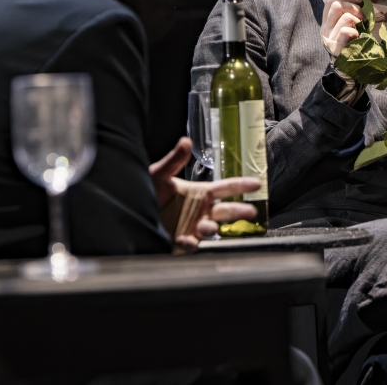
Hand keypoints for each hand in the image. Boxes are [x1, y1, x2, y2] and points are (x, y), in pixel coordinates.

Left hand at [149, 137, 259, 252]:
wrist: (130, 213)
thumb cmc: (146, 191)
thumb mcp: (158, 174)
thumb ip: (173, 160)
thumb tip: (186, 141)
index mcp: (199, 193)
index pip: (224, 188)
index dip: (240, 186)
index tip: (256, 183)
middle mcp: (200, 211)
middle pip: (226, 211)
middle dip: (239, 211)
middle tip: (251, 211)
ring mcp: (193, 227)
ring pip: (211, 229)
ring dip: (211, 227)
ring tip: (207, 225)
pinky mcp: (182, 242)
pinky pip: (191, 245)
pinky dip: (189, 243)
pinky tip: (182, 239)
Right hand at [321, 0, 364, 56]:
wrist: (348, 65)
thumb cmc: (350, 42)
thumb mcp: (345, 26)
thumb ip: (346, 13)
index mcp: (326, 21)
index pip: (330, 1)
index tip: (359, 0)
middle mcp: (325, 28)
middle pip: (336, 5)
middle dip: (354, 7)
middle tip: (362, 16)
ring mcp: (330, 37)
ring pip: (345, 17)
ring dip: (358, 20)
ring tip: (361, 28)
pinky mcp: (336, 45)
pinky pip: (346, 31)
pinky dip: (355, 31)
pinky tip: (357, 36)